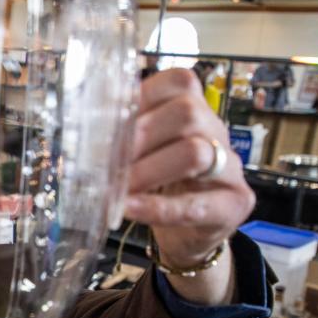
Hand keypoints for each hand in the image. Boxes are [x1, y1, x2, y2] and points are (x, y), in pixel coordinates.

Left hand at [126, 69, 253, 268]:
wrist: (188, 234)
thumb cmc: (160, 186)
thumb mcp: (142, 154)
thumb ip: (123, 137)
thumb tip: (85, 129)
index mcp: (195, 110)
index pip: (179, 83)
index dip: (142, 97)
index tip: (107, 120)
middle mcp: (215, 132)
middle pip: (188, 113)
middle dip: (141, 136)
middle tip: (108, 160)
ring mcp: (229, 167)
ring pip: (196, 153)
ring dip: (148, 171)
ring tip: (117, 188)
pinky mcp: (233, 204)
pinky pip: (196, 205)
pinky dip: (157, 208)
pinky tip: (129, 208)